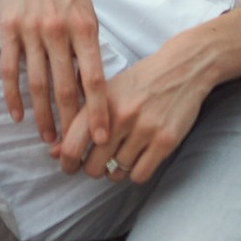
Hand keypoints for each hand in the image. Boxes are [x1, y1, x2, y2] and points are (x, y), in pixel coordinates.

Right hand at [0, 0, 109, 150]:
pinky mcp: (8, 29)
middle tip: (73, 150)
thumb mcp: (86, 9)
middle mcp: (59, 31)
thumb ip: (88, 45)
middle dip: (71, 123)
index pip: (95, 79)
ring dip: (43, 116)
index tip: (104, 136)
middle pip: (66, 88)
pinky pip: (11, 69)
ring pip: (38, 84)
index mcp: (85, 27)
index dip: (100, 111)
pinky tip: (17, 115)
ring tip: (47, 139)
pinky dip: (13, 96)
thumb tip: (92, 84)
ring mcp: (32, 31)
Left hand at [56, 30, 219, 185]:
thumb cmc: (141, 81)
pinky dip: (135, 173)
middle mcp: (121, 117)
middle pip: (93, 166)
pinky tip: (137, 159)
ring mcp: (145, 130)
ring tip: (120, 158)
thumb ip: (81, 120)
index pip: (72, 145)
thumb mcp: (108, 90)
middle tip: (97, 164)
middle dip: (92, 170)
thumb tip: (55, 152)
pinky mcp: (166, 141)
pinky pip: (140, 175)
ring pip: (117, 172)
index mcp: (102, 102)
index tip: (69, 166)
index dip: (66, 162)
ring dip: (115, 171)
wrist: (185, 66)